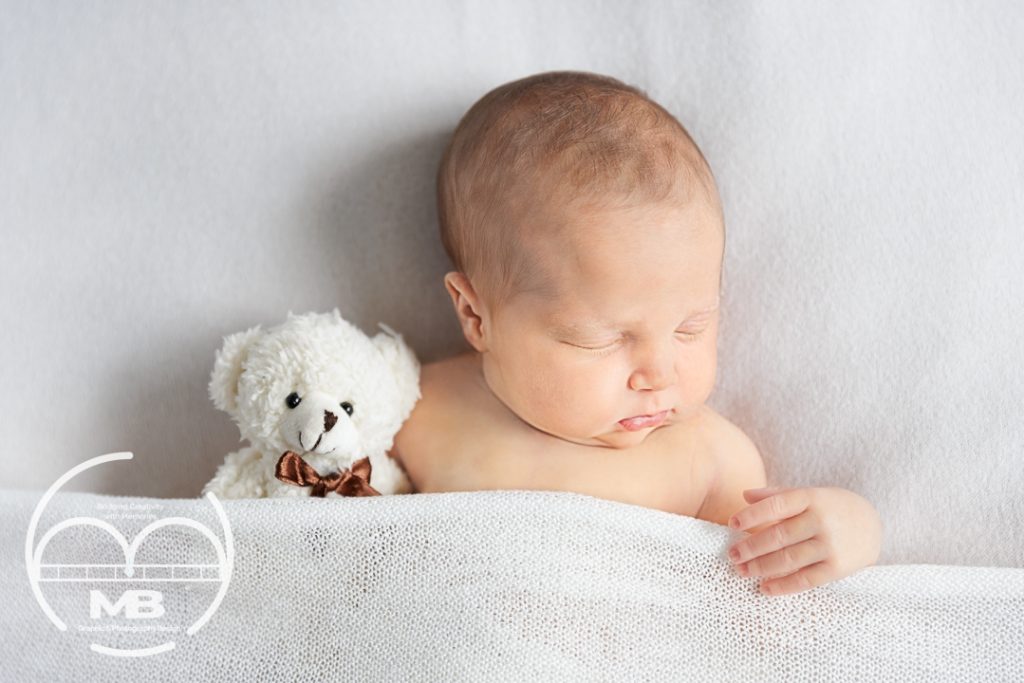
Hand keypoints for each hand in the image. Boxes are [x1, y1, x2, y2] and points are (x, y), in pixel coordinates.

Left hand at [726, 486, 882, 595]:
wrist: (872, 525)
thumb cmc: (830, 508)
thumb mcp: (808, 495)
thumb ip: (777, 495)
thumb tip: (745, 495)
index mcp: (810, 498)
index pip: (776, 505)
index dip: (752, 515)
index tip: (732, 524)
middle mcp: (820, 520)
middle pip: (779, 536)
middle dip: (751, 547)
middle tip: (732, 555)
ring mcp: (830, 545)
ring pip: (789, 559)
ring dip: (761, 567)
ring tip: (741, 571)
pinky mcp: (837, 568)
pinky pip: (806, 579)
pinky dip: (783, 586)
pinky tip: (765, 588)